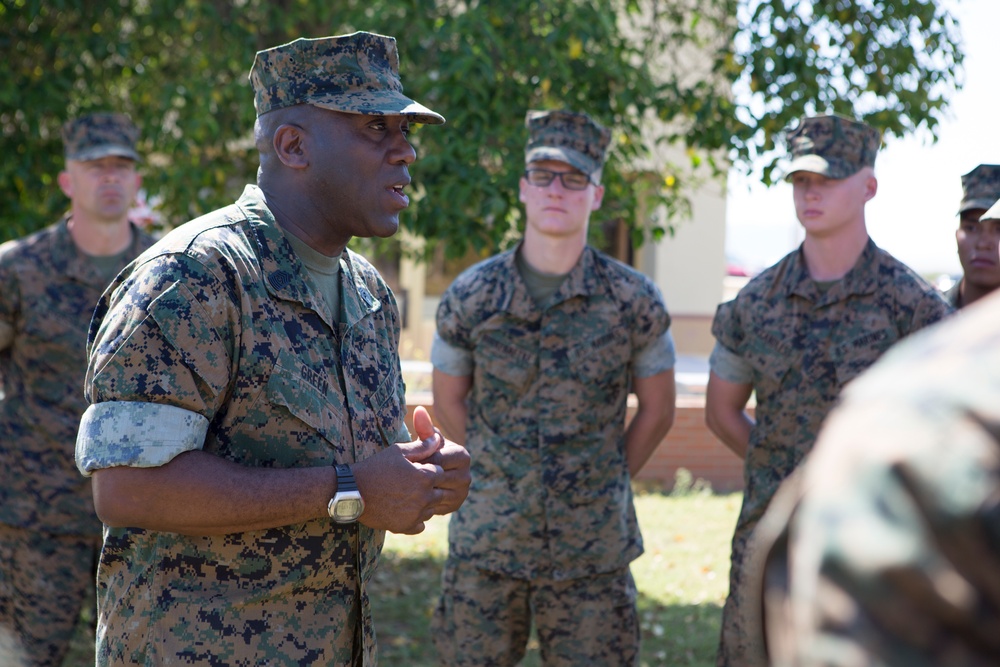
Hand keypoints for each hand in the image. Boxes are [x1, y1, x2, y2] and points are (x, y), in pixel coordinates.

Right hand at [352, 407, 469, 533]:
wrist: (352, 492)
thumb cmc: (375, 467)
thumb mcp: (398, 451)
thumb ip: (422, 446)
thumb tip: (438, 439)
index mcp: (425, 477)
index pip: (441, 473)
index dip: (429, 470)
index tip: (416, 470)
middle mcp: (424, 498)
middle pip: (440, 493)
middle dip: (430, 488)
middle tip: (410, 484)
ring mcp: (415, 514)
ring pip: (431, 510)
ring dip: (424, 504)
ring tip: (405, 496)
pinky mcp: (406, 527)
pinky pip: (421, 525)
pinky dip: (415, 519)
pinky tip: (403, 510)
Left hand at [405, 407, 469, 515]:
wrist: (430, 473)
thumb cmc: (427, 452)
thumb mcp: (426, 441)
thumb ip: (424, 428)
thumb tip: (419, 410)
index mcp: (462, 455)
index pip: (438, 460)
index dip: (420, 461)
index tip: (405, 462)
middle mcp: (467, 475)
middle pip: (438, 478)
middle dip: (419, 477)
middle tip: (401, 477)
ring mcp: (463, 492)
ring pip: (437, 494)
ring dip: (420, 492)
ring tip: (403, 487)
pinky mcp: (455, 506)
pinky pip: (437, 506)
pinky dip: (422, 502)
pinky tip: (410, 498)